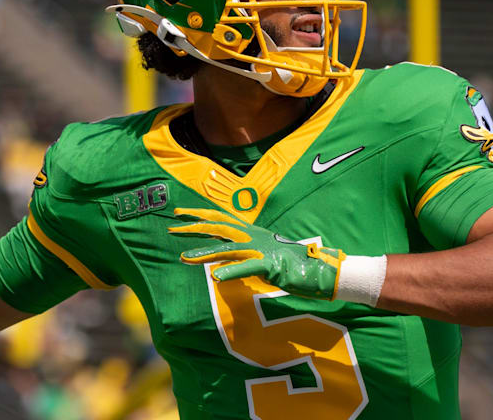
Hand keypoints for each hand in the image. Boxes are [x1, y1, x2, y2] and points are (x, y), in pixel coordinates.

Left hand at [167, 208, 345, 299]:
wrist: (321, 268)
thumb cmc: (292, 263)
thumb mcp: (263, 253)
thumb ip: (243, 252)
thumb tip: (222, 256)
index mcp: (252, 232)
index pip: (221, 218)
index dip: (199, 214)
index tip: (179, 214)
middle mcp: (254, 237)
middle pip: (219, 227)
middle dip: (194, 226)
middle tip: (171, 226)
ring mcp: (262, 250)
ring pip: (227, 249)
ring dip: (204, 254)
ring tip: (183, 258)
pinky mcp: (271, 265)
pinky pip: (247, 267)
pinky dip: (230, 272)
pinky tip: (215, 278)